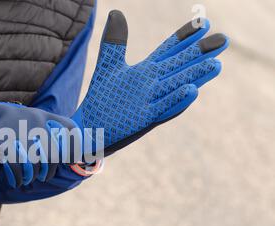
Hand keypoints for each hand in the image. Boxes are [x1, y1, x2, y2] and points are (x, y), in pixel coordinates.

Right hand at [0, 102, 81, 187]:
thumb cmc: (9, 125)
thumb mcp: (30, 121)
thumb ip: (48, 133)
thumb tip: (72, 154)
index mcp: (43, 116)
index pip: (70, 128)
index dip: (74, 146)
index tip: (73, 160)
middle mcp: (35, 121)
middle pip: (52, 153)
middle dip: (49, 170)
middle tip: (44, 177)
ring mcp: (19, 130)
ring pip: (36, 161)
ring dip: (33, 175)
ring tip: (29, 180)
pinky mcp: (4, 140)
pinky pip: (17, 165)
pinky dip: (19, 177)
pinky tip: (17, 181)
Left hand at [72, 11, 228, 156]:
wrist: (90, 124)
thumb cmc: (101, 97)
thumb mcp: (109, 66)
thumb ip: (115, 41)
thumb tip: (117, 12)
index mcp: (145, 71)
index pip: (169, 50)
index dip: (185, 37)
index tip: (204, 22)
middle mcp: (152, 85)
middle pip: (178, 66)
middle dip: (199, 53)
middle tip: (223, 40)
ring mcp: (149, 101)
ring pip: (176, 86)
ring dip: (195, 76)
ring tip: (216, 64)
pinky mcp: (142, 118)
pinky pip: (162, 108)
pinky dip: (176, 100)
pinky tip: (192, 91)